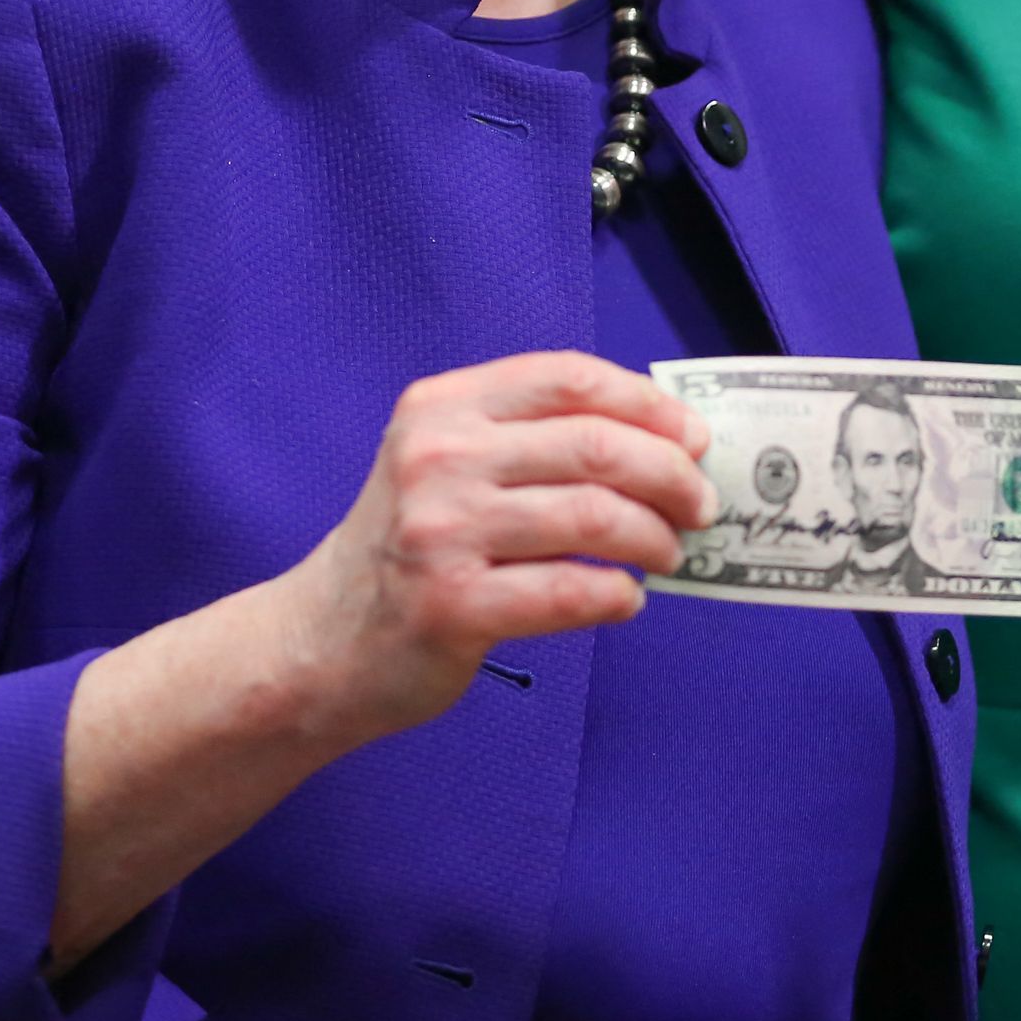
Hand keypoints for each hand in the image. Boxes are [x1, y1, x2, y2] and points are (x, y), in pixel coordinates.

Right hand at [283, 351, 716, 741]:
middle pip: (596, 446)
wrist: (320, 642)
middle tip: (700, 505)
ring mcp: (442, 533)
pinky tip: (626, 599)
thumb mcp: (442, 463)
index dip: (648, 403)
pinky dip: (617, 596)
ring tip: (669, 554)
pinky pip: (571, 593)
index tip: (694, 437)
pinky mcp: (453, 607)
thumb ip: (527, 438)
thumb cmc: (406, 548)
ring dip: (655, 538)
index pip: (569, 378)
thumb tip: (661, 437)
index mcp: (442, 408)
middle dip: (671, 475)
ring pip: (594, 517)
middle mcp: (438, 458)